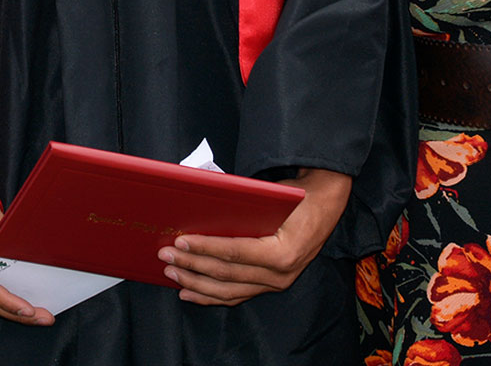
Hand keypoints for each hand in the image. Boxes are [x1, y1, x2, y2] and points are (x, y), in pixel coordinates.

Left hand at [158, 168, 351, 305]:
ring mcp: (276, 283)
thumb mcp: (272, 194)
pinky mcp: (271, 285)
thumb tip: (200, 203)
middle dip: (192, 266)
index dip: (205, 248)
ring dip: (196, 284)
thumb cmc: (298, 196)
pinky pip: (237, 295)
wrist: (326, 203)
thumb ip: (241, 203)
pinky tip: (189, 293)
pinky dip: (210, 296)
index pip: (235, 252)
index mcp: (283, 252)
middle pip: (227, 275)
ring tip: (171, 274)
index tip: (180, 242)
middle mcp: (281, 274)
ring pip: (229, 291)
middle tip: (165, 256)